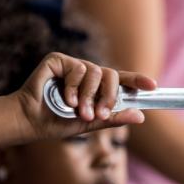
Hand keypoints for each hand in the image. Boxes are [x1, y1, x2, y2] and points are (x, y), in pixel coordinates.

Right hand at [13, 52, 156, 141]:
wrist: (31, 122)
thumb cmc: (57, 123)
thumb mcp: (91, 123)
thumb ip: (113, 118)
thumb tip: (140, 115)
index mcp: (96, 88)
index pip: (121, 81)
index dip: (137, 80)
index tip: (153, 86)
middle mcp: (87, 75)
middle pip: (111, 75)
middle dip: (109, 95)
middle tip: (100, 113)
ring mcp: (73, 66)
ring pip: (96, 71)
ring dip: (89, 95)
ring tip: (79, 112)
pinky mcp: (58, 60)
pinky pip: (77, 68)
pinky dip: (74, 86)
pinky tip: (66, 100)